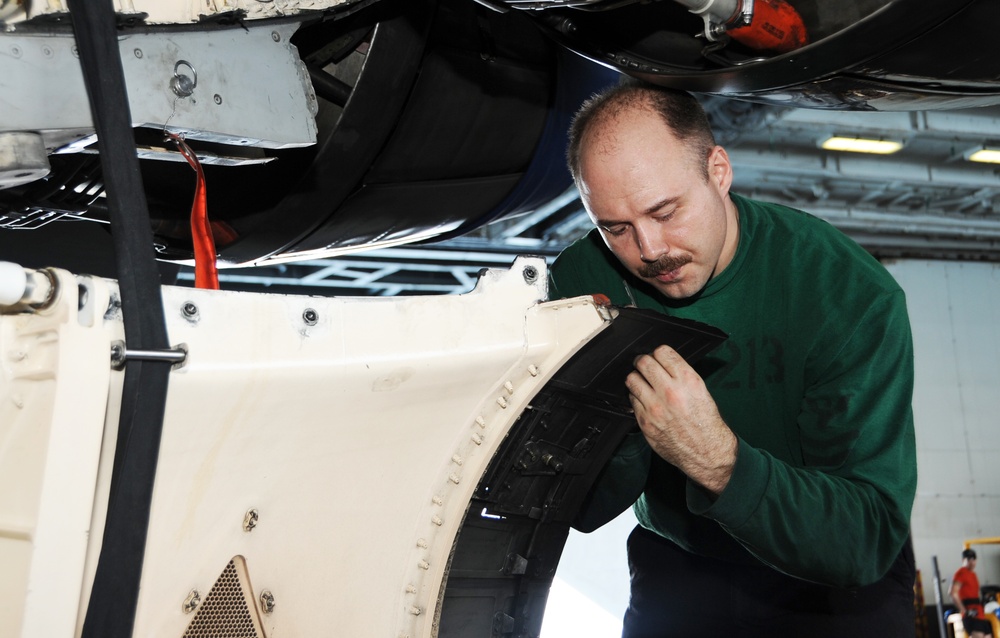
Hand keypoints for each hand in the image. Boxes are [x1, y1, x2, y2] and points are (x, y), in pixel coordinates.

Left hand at [626, 345, 737, 495]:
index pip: (663, 352)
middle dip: (642, 361)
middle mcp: (670, 392)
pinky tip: (644, 400)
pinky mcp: (645, 422)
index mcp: (688, 381)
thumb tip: (663, 364)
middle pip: (644, 362)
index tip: (657, 356)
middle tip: (644, 365)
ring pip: (632, 379)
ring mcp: (655, 407)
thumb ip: (681, 375)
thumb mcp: (701, 391)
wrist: (707, 452)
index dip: (658, 353)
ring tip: (642, 382)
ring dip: (636, 378)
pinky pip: (632, 400)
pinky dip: (636, 397)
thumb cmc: (706, 423)